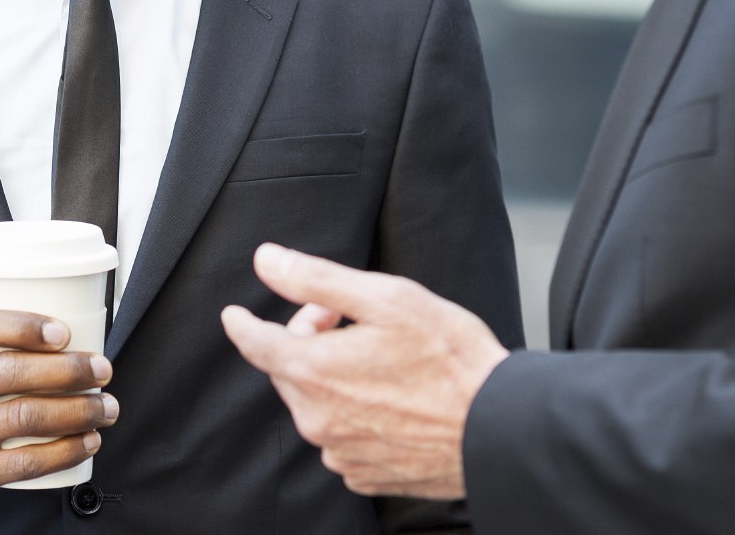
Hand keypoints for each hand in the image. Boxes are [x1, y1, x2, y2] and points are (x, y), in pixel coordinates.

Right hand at [0, 309, 117, 531]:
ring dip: (77, 411)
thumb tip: (63, 330)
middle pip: (9, 373)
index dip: (22, 325)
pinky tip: (86, 442)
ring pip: (24, 417)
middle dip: (68, 369)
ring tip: (104, 407)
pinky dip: (64, 451)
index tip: (64, 331)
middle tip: (102, 369)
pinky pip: (24, 462)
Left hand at [221, 243, 506, 499]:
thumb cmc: (449, 359)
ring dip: (332, 379)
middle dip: (309, 339)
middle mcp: (317, 419)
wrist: (499, 429)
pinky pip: (341, 437)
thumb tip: (267, 261)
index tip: (234, 314)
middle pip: (289, 369)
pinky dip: (353, 416)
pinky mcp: (365, 474)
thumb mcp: (384, 298)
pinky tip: (391, 401)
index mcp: (314, 372)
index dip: (243, 323)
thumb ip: (316, 279)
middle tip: (353, 322)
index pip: (254, 344)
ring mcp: (340, 452)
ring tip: (382, 363)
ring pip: (315, 404)